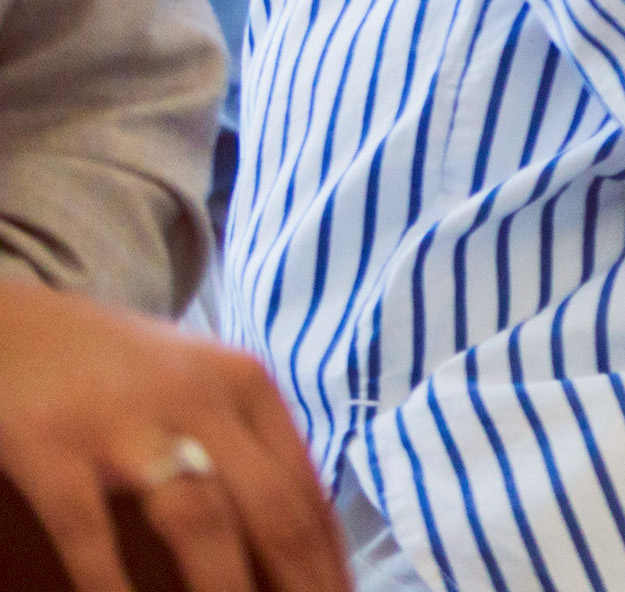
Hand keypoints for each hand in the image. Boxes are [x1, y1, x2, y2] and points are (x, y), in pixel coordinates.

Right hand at [0, 284, 346, 591]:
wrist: (16, 325)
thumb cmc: (119, 371)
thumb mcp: (198, 386)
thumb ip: (245, 447)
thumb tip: (300, 536)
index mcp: (246, 386)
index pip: (305, 487)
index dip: (327, 559)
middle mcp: (201, 398)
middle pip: (272, 507)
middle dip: (301, 581)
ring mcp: (128, 424)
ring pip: (200, 520)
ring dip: (225, 590)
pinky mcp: (54, 446)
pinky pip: (91, 531)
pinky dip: (111, 585)